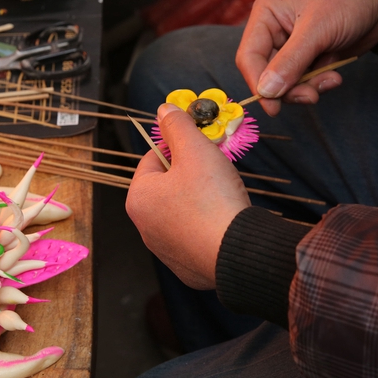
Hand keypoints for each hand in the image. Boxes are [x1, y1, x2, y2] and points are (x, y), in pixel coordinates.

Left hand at [126, 104, 250, 289]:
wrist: (238, 253)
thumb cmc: (213, 199)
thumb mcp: (195, 150)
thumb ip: (178, 126)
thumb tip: (164, 110)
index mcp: (138, 198)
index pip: (153, 158)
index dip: (179, 146)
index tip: (201, 145)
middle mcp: (144, 227)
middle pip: (167, 186)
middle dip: (191, 173)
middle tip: (216, 169)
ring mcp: (165, 250)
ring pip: (181, 211)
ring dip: (199, 199)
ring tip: (223, 196)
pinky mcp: (186, 267)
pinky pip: (194, 236)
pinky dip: (207, 226)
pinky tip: (223, 221)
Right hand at [235, 0, 377, 115]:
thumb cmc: (348, 1)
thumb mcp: (318, 30)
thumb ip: (290, 62)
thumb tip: (265, 91)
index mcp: (265, 15)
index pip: (248, 57)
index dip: (258, 84)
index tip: (273, 108)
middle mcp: (272, 31)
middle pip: (265, 74)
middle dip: (288, 88)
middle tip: (312, 96)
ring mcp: (289, 47)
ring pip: (283, 82)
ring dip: (306, 88)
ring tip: (330, 80)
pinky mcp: (306, 58)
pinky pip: (301, 82)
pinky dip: (316, 85)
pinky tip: (334, 76)